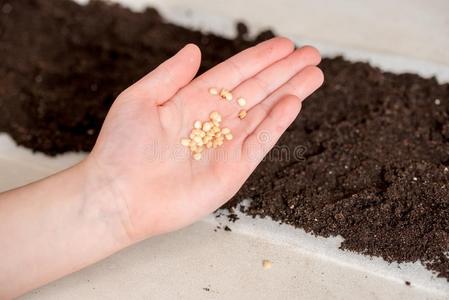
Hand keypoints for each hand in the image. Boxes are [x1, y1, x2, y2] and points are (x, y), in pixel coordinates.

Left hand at [86, 37, 322, 241]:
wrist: (119, 195)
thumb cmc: (121, 149)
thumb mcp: (140, 99)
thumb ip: (170, 74)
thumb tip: (194, 50)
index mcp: (193, 101)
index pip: (236, 73)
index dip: (261, 58)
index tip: (284, 45)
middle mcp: (214, 121)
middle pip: (257, 90)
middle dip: (285, 71)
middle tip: (311, 55)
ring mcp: (226, 146)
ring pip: (265, 112)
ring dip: (290, 92)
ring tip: (313, 75)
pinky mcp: (232, 170)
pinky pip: (260, 142)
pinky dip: (277, 123)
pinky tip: (293, 102)